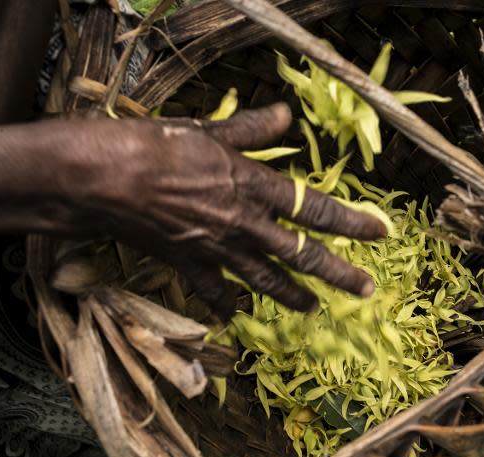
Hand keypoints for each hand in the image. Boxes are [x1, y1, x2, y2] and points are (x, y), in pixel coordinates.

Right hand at [0, 104, 386, 317]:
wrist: (104, 180)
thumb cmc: (156, 147)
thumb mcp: (209, 129)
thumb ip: (251, 129)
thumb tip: (285, 114)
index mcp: (255, 187)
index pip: (317, 208)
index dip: (352, 222)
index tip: (379, 232)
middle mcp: (245, 225)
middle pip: (302, 255)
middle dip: (338, 274)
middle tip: (365, 290)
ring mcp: (219, 251)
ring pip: (266, 280)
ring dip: (293, 296)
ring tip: (314, 308)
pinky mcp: (189, 266)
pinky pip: (214, 292)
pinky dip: (226, 304)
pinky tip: (236, 314)